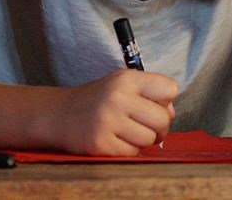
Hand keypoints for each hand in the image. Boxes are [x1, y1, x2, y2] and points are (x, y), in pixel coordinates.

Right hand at [57, 70, 177, 155]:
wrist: (60, 114)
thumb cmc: (99, 100)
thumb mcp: (122, 85)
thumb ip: (150, 93)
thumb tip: (171, 112)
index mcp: (126, 79)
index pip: (170, 88)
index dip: (166, 100)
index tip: (154, 104)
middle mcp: (117, 97)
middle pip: (163, 119)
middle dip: (160, 127)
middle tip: (147, 126)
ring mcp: (108, 121)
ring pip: (149, 139)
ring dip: (144, 140)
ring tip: (129, 132)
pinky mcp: (101, 144)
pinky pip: (133, 153)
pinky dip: (129, 150)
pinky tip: (117, 140)